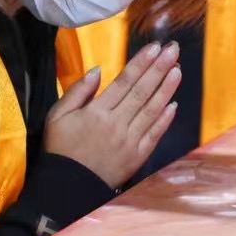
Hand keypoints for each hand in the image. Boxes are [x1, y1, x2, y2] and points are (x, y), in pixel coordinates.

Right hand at [44, 40, 181, 188]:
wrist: (66, 187)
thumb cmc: (60, 148)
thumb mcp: (57, 116)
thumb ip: (78, 91)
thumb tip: (98, 69)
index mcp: (97, 111)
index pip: (125, 81)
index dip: (141, 63)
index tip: (155, 47)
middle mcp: (116, 123)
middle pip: (142, 91)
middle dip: (159, 68)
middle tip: (173, 50)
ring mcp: (129, 141)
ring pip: (152, 110)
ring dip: (167, 89)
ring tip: (178, 70)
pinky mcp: (137, 157)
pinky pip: (154, 135)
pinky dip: (165, 120)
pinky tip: (174, 105)